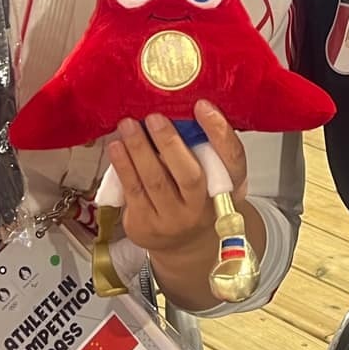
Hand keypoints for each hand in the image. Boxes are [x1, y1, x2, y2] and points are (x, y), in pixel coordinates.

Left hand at [106, 102, 247, 256]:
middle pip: (189, 175)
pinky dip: (123, 166)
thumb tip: (180, 107)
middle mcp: (204, 208)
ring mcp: (174, 220)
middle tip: (154, 117)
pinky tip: (117, 147)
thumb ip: (205, 148)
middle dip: (169, 143)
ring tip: (128, 124)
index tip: (202, 106)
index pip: (231, 158)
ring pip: (155, 181)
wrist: (184, 244)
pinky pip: (133, 191)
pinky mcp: (146, 225)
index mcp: (229, 187)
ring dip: (139, 149)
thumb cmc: (197, 197)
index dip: (219, 131)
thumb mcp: (214, 175)